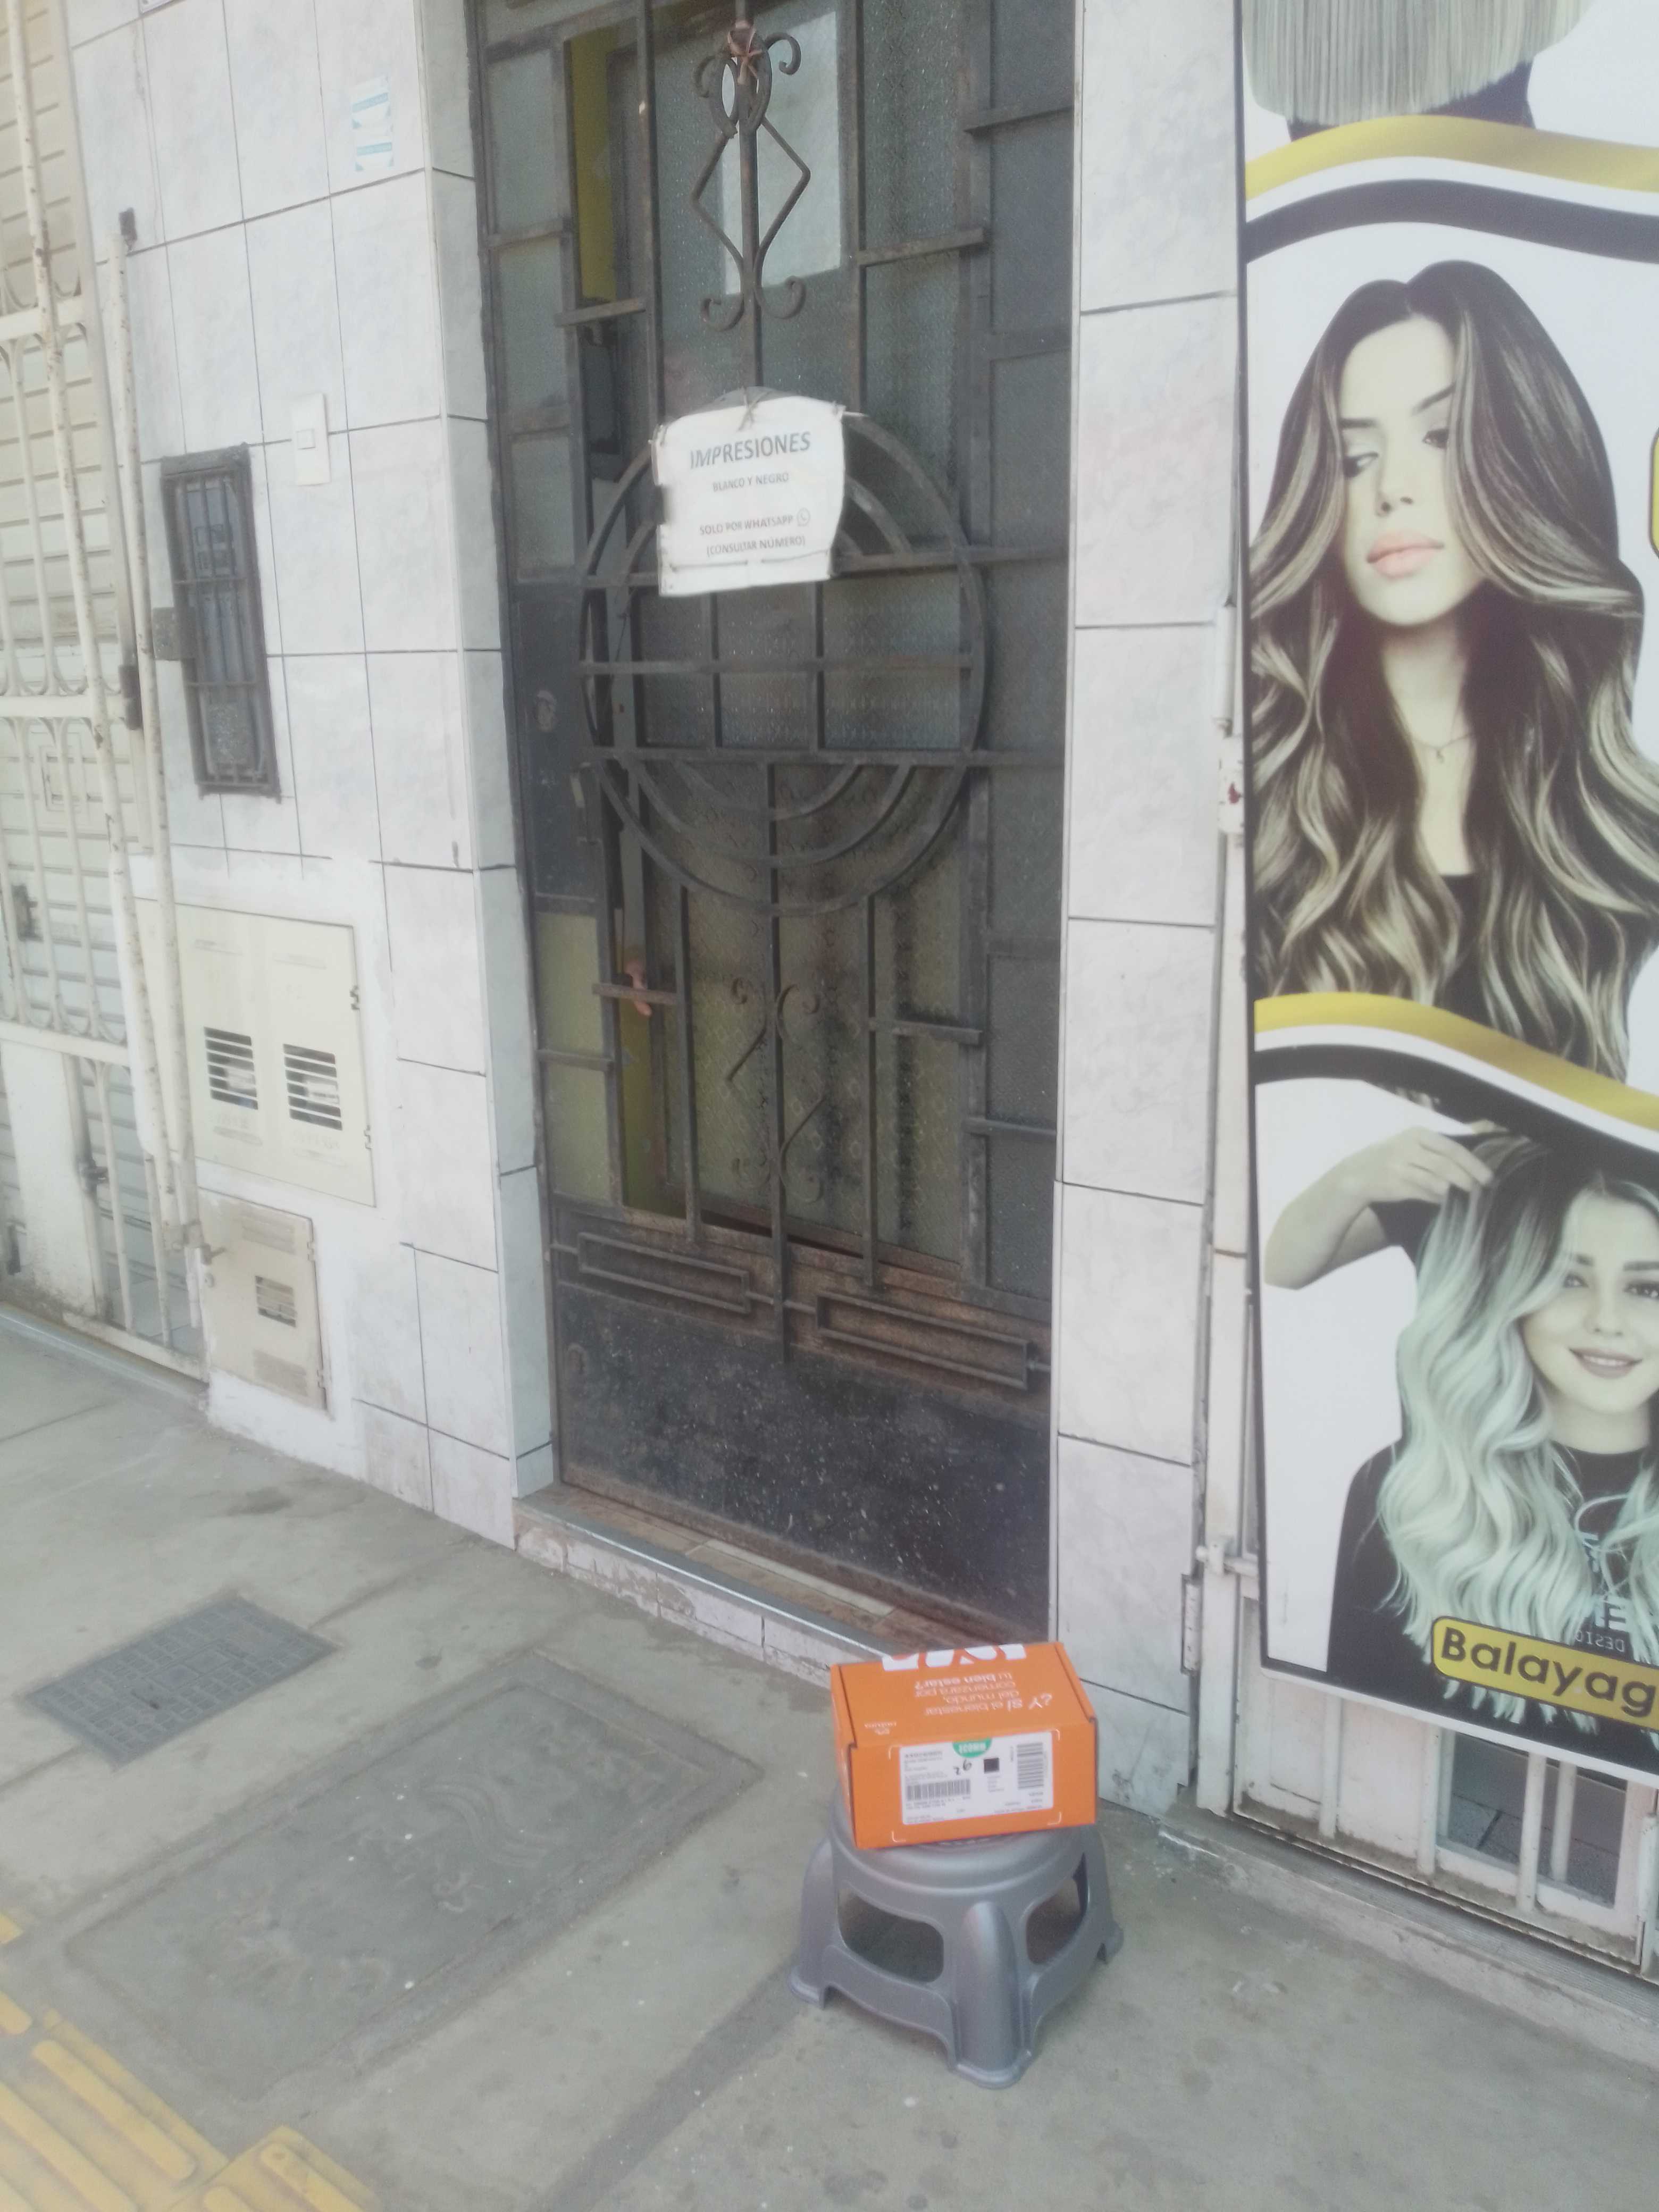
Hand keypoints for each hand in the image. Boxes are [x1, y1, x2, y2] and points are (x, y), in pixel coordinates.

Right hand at [1334, 1127, 1493, 1210]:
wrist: (1357, 1173)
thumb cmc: (1392, 1158)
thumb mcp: (1412, 1146)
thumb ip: (1437, 1154)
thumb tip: (1472, 1170)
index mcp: (1417, 1134)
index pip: (1451, 1148)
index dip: (1473, 1163)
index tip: (1489, 1177)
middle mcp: (1408, 1148)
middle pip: (1446, 1164)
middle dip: (1468, 1178)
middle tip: (1482, 1190)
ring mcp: (1400, 1167)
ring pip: (1436, 1180)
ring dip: (1455, 1190)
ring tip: (1469, 1197)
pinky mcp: (1396, 1185)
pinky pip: (1424, 1193)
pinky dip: (1439, 1198)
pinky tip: (1446, 1202)